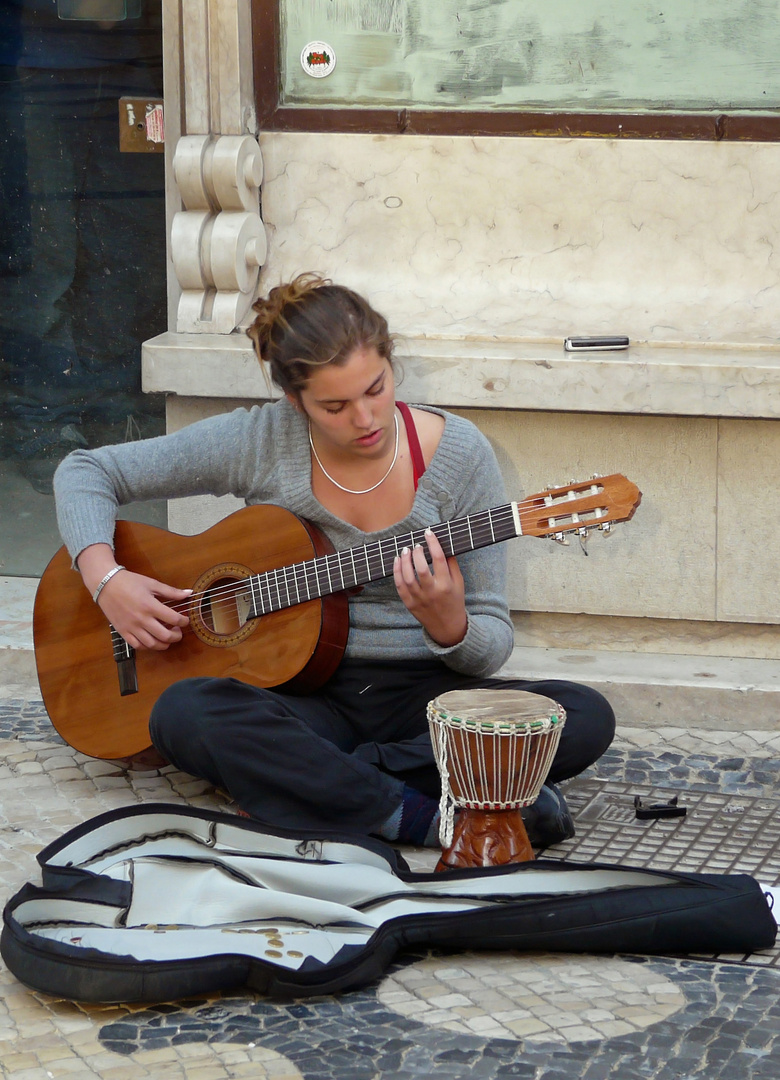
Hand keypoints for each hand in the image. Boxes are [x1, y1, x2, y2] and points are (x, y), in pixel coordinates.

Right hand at [95, 569, 191, 650]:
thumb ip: (171, 591)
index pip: (174, 619)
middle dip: (177, 636)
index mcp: (150, 606)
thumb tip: (189, 593)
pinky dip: (148, 646)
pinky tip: (152, 640)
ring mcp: (131, 627)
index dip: (184, 621)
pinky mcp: (123, 632)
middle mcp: (142, 619)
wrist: (105, 584)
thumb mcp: (152, 583)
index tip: (185, 620)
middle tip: (178, 631)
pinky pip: (138, 646)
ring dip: (164, 644)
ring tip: (167, 637)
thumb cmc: (129, 582)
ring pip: (152, 644)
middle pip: (165, 636)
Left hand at [393, 528, 467, 647]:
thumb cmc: (454, 601)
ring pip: (407, 577)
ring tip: (405, 551)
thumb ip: (452, 564)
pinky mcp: (410, 604)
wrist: (448, 626)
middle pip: (421, 568)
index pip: (439, 559)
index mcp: (446, 585)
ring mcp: (419, 599)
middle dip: (417, 553)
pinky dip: (396, 572)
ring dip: (404, 561)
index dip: (433, 543)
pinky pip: (399, 587)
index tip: (428, 533)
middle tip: (417, 545)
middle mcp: (432, 592)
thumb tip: (442, 545)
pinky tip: (397, 562)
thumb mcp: (459, 583)